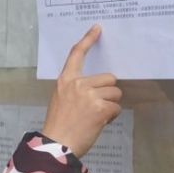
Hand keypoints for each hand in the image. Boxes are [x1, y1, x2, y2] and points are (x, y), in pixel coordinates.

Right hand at [41, 24, 121, 157]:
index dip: (88, 40)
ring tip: (97, 116)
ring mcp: (89, 95)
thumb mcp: (60, 99)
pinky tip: (100, 122)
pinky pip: (116, 107)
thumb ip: (75, 89)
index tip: (97, 28)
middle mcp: (77, 84)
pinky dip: (111, 116)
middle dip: (108, 92)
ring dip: (111, 104)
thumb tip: (97, 87)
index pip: (76, 55)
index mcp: (65, 81)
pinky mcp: (100, 108)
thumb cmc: (59, 124)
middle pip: (108, 78)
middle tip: (98, 106)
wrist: (57, 143)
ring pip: (115, 93)